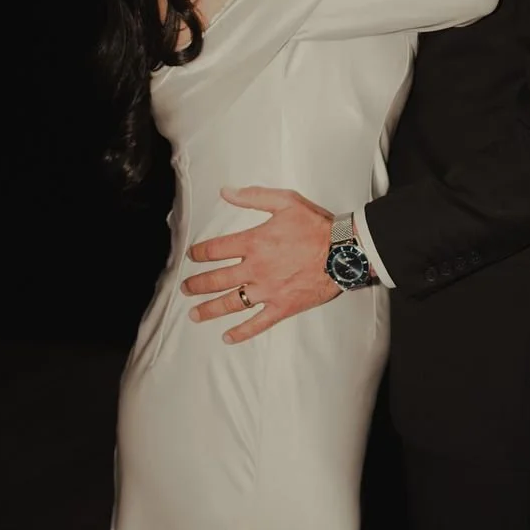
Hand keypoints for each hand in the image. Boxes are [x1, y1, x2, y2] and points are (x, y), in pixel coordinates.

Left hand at [181, 187, 340, 342]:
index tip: (191, 257)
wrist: (344, 251)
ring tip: (194, 314)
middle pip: (216, 279)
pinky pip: (257, 323)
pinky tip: (228, 337)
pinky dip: (242, 332)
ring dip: (209, 309)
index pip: (215, 250)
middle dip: (197, 285)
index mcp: (254, 243)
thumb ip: (253, 197)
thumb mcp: (285, 201)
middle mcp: (255, 269)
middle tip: (185, 289)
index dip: (199, 253)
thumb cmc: (317, 226)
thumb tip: (226, 192)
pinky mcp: (282, 307)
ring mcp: (267, 291)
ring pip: (231, 303)